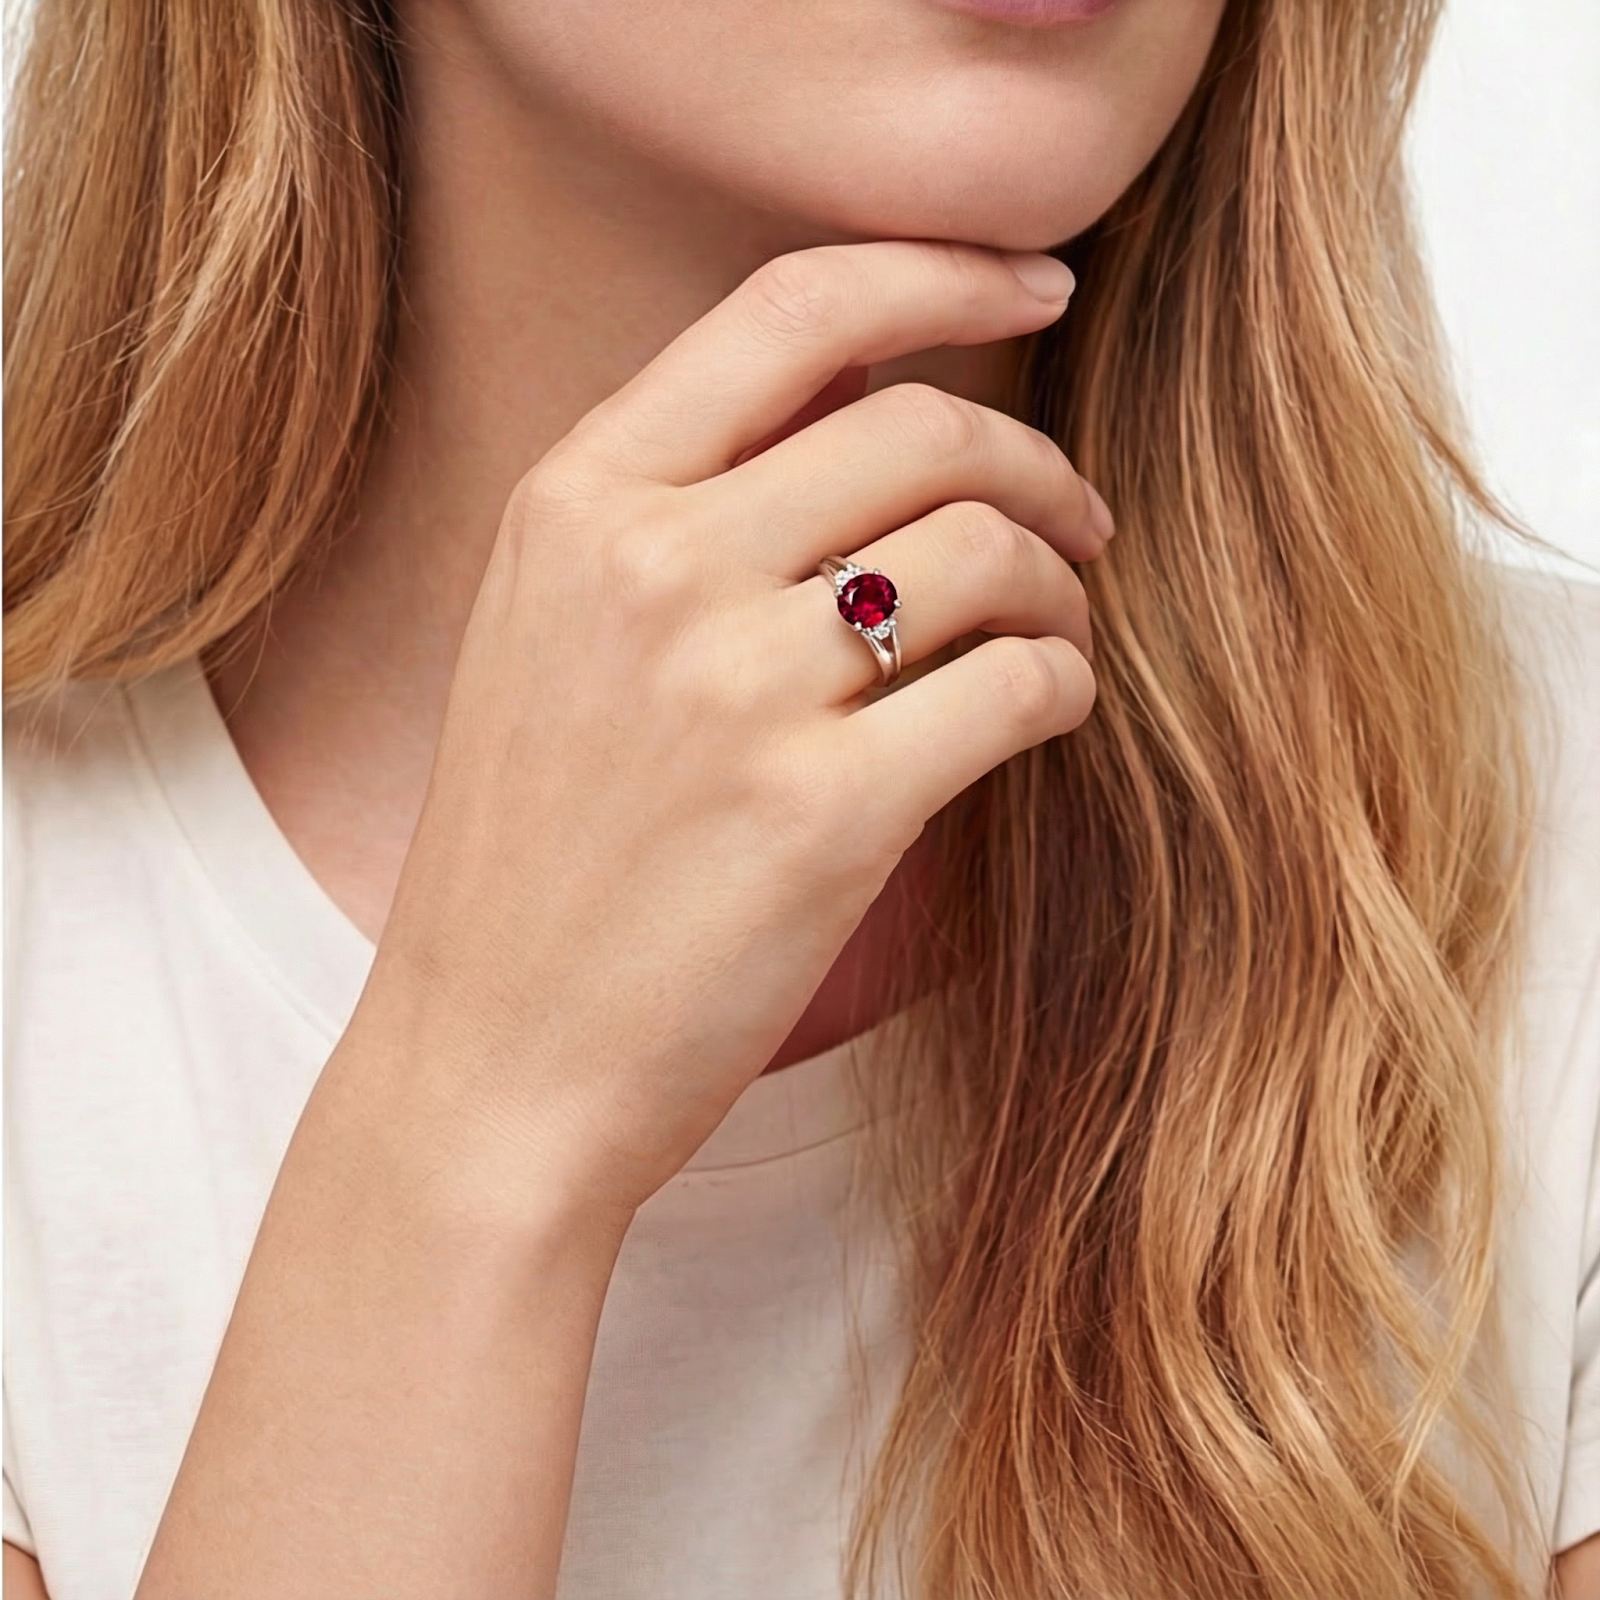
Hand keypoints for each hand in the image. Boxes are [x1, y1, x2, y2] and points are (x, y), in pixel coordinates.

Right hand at [353, 239, 1106, 1220]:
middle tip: (1082, 523)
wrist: (492, 1065)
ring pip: (987, 549)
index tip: (1036, 287)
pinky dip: (1064, 686)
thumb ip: (677, 515)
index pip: (790, 309)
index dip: (941, 271)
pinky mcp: (821, 814)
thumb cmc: (532, 859)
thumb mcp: (549, 637)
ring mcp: (732, 688)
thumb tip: (872, 418)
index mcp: (577, 501)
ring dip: (1062, 581)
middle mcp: (651, 565)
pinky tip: (1045, 713)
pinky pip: (1017, 686)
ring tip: (1058, 632)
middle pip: (924, 427)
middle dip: (1039, 464)